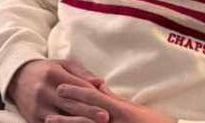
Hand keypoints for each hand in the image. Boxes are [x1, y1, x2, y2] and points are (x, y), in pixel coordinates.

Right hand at [7, 59, 108, 122]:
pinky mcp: (32, 119)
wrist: (17, 78)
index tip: (107, 106)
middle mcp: (43, 91)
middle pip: (70, 105)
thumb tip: (100, 83)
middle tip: (106, 118)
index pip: (76, 88)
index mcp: (52, 75)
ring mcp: (37, 107)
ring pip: (61, 120)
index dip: (92, 98)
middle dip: (89, 113)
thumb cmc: (46, 71)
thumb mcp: (62, 65)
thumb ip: (82, 73)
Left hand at [52, 82, 177, 122]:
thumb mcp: (134, 109)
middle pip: (87, 116)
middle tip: (48, 115)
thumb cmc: (156, 122)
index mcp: (120, 109)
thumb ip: (114, 99)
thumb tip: (98, 86)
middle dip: (67, 116)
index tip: (60, 88)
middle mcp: (116, 120)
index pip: (94, 97)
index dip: (75, 91)